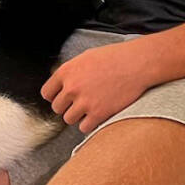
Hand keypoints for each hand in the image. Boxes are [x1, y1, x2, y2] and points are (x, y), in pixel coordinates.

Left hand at [41, 40, 155, 133]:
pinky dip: (90, 123)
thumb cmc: (115, 57)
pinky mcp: (98, 113)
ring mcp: (85, 102)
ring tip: (91, 108)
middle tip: (80, 102)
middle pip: (57, 108)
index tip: (63, 98)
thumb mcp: (87, 57)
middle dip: (67, 106)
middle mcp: (72, 87)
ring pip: (69, 119)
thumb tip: (61, 83)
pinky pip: (84, 127)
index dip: (55, 96)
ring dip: (78, 116)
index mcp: (67, 71)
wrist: (137, 64)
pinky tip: (98, 114)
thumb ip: (71, 71)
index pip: (47, 93)